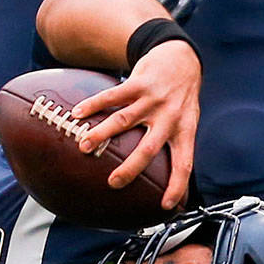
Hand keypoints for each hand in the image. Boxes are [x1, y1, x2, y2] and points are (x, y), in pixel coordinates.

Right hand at [71, 39, 200, 209]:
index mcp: (184, 130)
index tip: (165, 206)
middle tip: (113, 183)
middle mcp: (169, 117)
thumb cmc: (180, 97)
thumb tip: (158, 179)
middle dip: (130, 168)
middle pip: (149, 147)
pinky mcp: (138, 84)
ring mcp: (152, 100)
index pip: (184, 163)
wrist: (180, 57)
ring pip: (124, 120)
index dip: (177, 185)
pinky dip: (93, 105)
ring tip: (84, 147)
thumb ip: (173, 145)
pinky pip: (112, 96)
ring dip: (102, 134)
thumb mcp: (186, 120)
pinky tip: (77, 114)